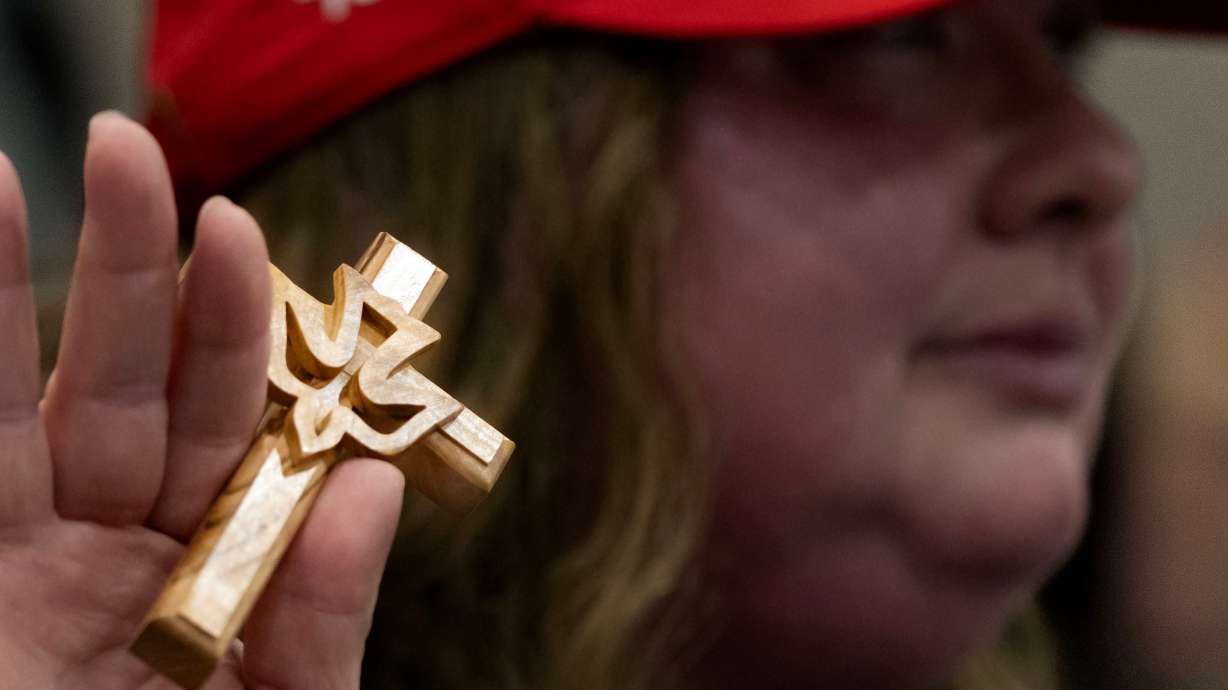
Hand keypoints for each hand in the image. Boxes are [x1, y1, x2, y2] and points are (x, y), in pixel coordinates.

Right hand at [0, 112, 402, 689]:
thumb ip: (323, 619)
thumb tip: (366, 482)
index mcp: (218, 575)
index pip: (233, 426)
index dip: (235, 327)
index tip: (239, 229)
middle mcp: (116, 557)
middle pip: (126, 389)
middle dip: (128, 271)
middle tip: (128, 147)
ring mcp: (25, 572)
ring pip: (8, 410)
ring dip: (2, 295)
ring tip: (0, 173)